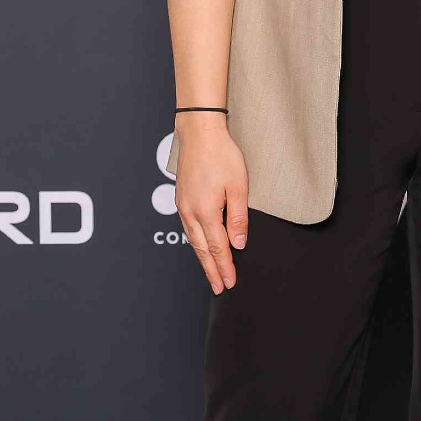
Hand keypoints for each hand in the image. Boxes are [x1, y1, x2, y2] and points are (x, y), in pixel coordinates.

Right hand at [174, 112, 249, 293]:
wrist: (199, 134)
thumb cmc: (221, 155)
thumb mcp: (238, 186)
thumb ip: (238, 217)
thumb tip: (238, 243)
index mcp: (205, 212)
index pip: (218, 248)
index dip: (225, 267)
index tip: (230, 282)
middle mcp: (190, 212)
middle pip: (202, 249)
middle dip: (212, 270)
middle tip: (220, 287)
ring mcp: (183, 206)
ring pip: (193, 240)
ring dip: (203, 259)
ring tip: (211, 273)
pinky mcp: (182, 199)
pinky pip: (188, 228)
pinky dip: (196, 243)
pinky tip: (201, 246)